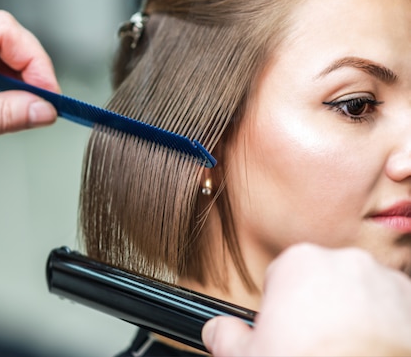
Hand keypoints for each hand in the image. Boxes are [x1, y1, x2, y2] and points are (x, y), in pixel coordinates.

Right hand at [202, 243, 410, 356]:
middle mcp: (345, 261)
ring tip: (346, 351)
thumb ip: (224, 335)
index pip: (283, 275)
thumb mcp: (245, 354)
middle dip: (320, 306)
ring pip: (361, 293)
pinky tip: (371, 351)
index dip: (281, 306)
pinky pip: (394, 310)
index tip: (286, 329)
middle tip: (315, 345)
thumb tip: (216, 331)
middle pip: (325, 280)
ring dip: (354, 315)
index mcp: (300, 263)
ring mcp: (385, 281)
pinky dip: (386, 328)